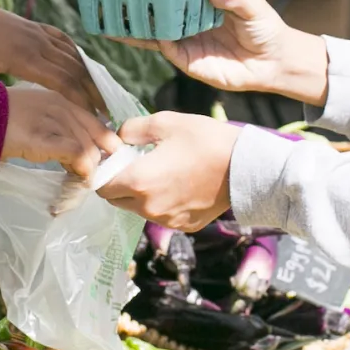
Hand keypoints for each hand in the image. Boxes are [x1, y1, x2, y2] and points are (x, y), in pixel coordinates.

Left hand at [0, 3, 105, 115]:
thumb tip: (0, 120)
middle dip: (91, 91)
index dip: (80, 99)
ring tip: (99, 96)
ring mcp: (36, 32)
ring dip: (87, 75)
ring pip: (71, 53)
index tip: (93, 117)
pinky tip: (82, 66)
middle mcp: (35, 42)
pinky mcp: (33, 26)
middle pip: (74, 68)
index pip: (62, 81)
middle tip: (105, 113)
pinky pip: (62, 40)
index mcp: (22, 57)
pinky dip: (75, 54)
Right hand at [2, 85, 120, 178]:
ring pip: (90, 150)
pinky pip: (78, 155)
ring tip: (76, 182)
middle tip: (86, 178)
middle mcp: (63, 108)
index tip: (99, 163)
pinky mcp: (46, 138)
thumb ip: (53, 125)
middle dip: (98, 163)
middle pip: (98, 139)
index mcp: (61, 100)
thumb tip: (70, 151)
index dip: (104, 147)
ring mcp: (55, 121)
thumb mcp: (32, 115)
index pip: (98, 124)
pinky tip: (73, 179)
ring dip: (88, 171)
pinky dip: (81, 171)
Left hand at [94, 112, 237, 229]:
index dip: (104, 173)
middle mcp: (148, 208)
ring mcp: (167, 221)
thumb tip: (118, 138)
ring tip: (161, 173)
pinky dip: (163, 204)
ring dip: (141, 195)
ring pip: (139, 210)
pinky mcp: (185, 226)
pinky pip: (162, 216)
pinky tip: (179, 185)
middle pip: (117, 201)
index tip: (115, 161)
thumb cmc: (206, 140)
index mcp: (139, 182)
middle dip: (120, 184)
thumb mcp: (165, 122)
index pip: (102, 186)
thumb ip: (132, 129)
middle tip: (137, 164)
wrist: (247, 167)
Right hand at [131, 0, 328, 103]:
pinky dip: (151, 39)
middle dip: (137, 1)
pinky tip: (136, 30)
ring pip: (154, 29)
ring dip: (133, 23)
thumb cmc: (265, 28)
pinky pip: (165, 47)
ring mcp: (186, 39)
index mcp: (202, 0)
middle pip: (158, 8)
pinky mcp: (186, 59)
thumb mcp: (253, 5)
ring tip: (109, 15)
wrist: (274, 63)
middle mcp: (189, 18)